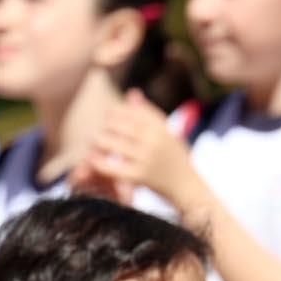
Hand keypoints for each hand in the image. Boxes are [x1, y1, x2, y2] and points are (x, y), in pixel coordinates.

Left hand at [72, 91, 193, 204]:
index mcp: (161, 128)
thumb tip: (132, 92)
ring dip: (99, 141)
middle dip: (107, 126)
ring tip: (93, 141)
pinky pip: (114, 168)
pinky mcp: (140, 177)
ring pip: (114, 144)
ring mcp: (146, 159)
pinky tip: (92, 159)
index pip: (132, 112)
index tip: (109, 115)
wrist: (188, 188)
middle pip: (121, 126)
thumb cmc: (176, 159)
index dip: (117, 111)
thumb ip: (149, 113)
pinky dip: (100, 163)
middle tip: (98, 129)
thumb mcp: (167, 133)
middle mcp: (154, 141)